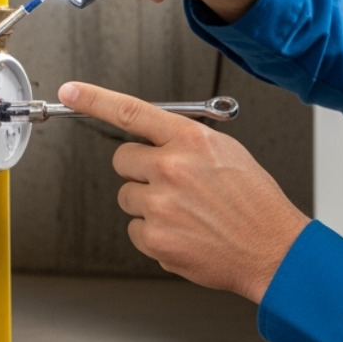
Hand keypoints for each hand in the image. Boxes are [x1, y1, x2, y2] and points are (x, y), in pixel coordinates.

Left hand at [60, 81, 308, 301]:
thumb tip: (157, 139)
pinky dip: (154, 234)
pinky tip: (184, 233)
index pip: (129, 111)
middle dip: (138, 170)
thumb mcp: (228, 152)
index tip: (71, 92)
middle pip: (122, 160)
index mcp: (190, 140)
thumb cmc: (255, 203)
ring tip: (186, 213)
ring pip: (128, 197)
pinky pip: (135, 230)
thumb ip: (187, 142)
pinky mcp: (154, 238)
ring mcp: (160, 204)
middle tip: (168, 183)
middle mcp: (171, 168)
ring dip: (148, 204)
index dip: (93, 99)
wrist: (272, 249)